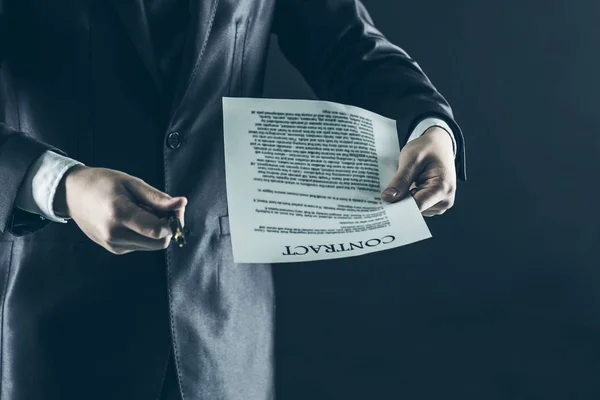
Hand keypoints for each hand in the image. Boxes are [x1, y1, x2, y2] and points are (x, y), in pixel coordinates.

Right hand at [54, 165, 186, 254]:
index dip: (174, 221)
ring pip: (152, 245)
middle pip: (160, 242)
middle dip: (168, 227)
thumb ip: (158, 198)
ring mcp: (113, 245)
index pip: (159, 230)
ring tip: (143, 210)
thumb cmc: (102, 183)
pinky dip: (145, 233)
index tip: (175, 207)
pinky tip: (134, 218)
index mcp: (119, 215)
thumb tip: (182, 204)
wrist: (71, 194)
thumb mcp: (132, 183)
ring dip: (156, 230)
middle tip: (162, 207)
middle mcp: (115, 235)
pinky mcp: (114, 249)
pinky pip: (141, 245)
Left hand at [381, 127, 455, 216]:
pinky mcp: (436, 204)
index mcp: (443, 188)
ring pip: (416, 209)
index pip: (417, 206)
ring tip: (405, 183)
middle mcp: (446, 199)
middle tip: (392, 188)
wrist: (439, 144)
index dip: (399, 205)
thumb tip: (388, 198)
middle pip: (416, 209)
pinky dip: (410, 198)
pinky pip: (418, 207)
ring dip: (406, 199)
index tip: (384, 202)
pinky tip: (408, 187)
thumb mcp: (411, 159)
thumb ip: (400, 180)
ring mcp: (442, 203)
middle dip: (401, 201)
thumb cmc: (428, 148)